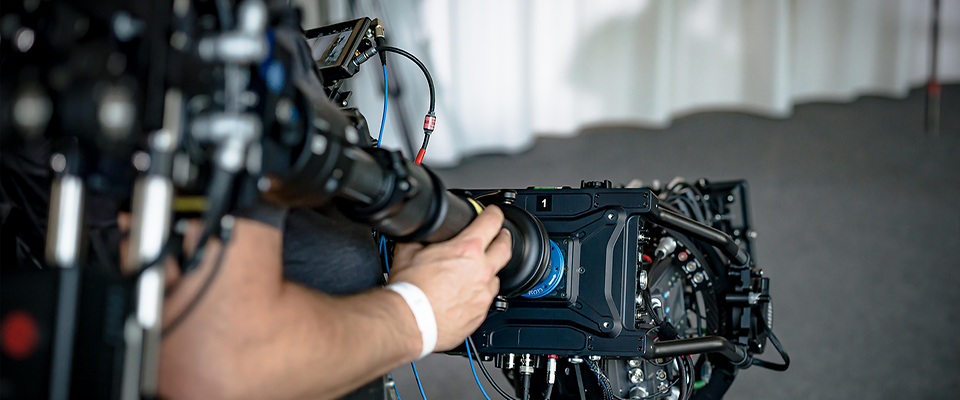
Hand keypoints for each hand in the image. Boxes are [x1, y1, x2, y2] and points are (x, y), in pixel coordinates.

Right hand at [387, 205, 512, 351]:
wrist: (409, 322)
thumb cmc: (409, 291)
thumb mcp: (408, 252)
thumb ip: (420, 239)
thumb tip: (420, 234)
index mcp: (466, 250)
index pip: (491, 222)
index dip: (493, 213)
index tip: (493, 213)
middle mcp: (481, 271)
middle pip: (505, 248)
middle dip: (503, 238)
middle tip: (499, 235)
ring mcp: (483, 295)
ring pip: (496, 278)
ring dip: (490, 271)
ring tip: (477, 271)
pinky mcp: (480, 314)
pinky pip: (486, 300)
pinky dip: (479, 294)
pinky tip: (466, 295)